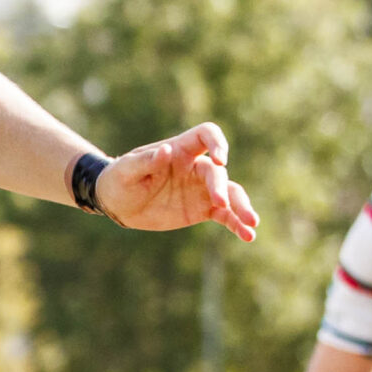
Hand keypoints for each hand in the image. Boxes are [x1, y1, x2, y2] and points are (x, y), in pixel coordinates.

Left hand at [94, 122, 259, 241]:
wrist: (119, 204)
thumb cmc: (120, 179)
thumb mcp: (126, 170)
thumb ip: (146, 161)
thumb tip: (166, 151)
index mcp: (179, 150)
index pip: (206, 136)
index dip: (217, 143)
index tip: (220, 160)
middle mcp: (195, 167)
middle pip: (218, 172)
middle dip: (221, 187)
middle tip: (220, 203)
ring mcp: (202, 189)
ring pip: (230, 194)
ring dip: (242, 207)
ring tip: (252, 223)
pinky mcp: (203, 210)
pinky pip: (226, 216)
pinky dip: (237, 225)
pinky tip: (248, 236)